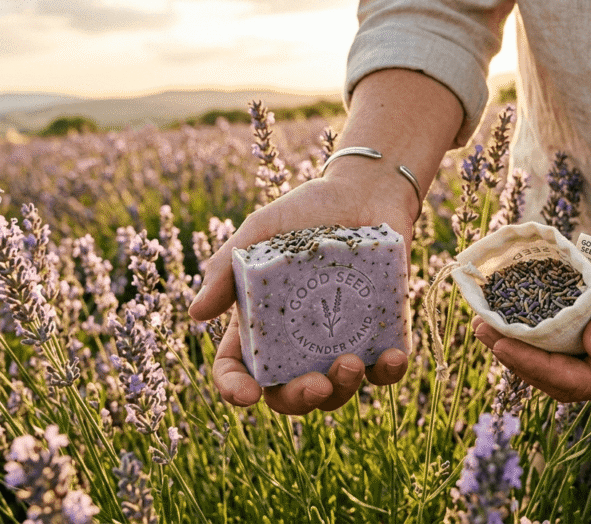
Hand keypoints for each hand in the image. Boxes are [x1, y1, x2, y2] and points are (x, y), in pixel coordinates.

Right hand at [189, 173, 413, 414]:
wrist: (365, 190)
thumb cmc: (305, 209)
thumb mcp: (260, 231)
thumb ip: (226, 268)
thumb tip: (196, 314)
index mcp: (260, 324)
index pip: (239, 369)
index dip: (236, 389)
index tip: (247, 394)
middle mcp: (297, 342)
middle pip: (289, 393)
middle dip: (300, 399)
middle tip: (316, 385)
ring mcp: (340, 341)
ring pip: (338, 391)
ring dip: (344, 389)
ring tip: (352, 362)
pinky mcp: (380, 332)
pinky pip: (385, 370)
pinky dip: (389, 372)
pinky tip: (394, 356)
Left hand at [473, 211, 590, 401]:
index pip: (581, 381)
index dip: (538, 367)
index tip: (502, 343)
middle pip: (562, 378)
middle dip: (519, 359)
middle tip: (480, 329)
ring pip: (558, 361)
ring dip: (521, 345)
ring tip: (483, 321)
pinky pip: (562, 337)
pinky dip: (535, 328)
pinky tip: (509, 311)